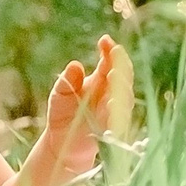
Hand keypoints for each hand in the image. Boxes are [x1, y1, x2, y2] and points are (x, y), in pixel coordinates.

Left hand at [35, 35, 124, 183]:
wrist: (61, 144)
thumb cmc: (62, 114)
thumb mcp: (60, 95)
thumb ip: (67, 81)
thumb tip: (75, 65)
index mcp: (100, 80)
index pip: (111, 61)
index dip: (111, 51)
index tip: (105, 41)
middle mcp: (110, 94)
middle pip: (123, 78)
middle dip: (121, 67)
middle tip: (114, 58)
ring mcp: (112, 112)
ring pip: (125, 98)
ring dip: (121, 88)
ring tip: (114, 77)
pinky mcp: (111, 130)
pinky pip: (119, 121)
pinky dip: (116, 113)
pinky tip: (112, 104)